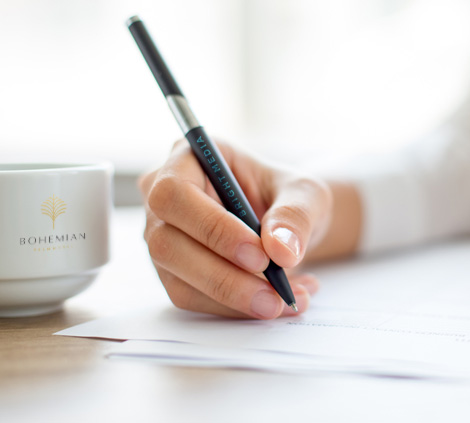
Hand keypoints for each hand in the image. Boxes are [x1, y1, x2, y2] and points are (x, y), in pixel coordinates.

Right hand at [139, 140, 331, 318]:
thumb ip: (295, 215)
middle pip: (167, 244)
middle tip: (274, 294)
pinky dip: (237, 309)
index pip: (175, 193)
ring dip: (234, 300)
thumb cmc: (289, 197)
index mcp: (187, 159)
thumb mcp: (306, 194)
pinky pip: (194, 300)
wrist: (290, 226)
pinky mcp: (174, 274)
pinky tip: (277, 303)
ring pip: (179, 281)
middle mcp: (163, 199)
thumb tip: (281, 250)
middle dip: (223, 276)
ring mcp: (163, 238)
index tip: (259, 255)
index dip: (212, 228)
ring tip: (285, 301)